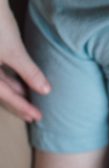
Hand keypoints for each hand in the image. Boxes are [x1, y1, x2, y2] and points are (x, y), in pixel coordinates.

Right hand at [0, 0, 49, 120]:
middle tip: (35, 115)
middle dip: (16, 103)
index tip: (37, 117)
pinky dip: (9, 79)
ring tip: (30, 99)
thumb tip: (46, 92)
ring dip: (13, 91)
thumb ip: (29, 72)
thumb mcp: (14, 51)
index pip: (2, 95)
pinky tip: (21, 83)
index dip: (20, 107)